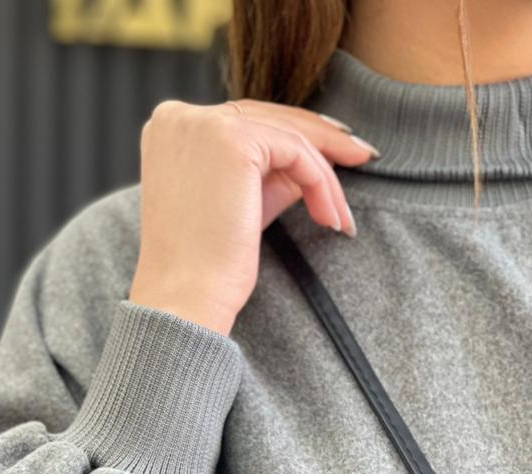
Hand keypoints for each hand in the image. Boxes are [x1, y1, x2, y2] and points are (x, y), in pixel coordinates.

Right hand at [128, 97, 377, 334]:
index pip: (243, 120)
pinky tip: (331, 217)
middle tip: (361, 156)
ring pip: (287, 135)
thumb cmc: (205, 267)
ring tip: (342, 215)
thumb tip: (314, 159)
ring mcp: (203, 125)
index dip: (292, 135)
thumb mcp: (238, 204)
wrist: (187, 299)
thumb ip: (268, 175)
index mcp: (170, 129)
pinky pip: (296, 152)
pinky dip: (320, 183)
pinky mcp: (232, 142)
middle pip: (267, 118)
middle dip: (320, 140)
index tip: (332, 154)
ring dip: (324, 176)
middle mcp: (179, 117)